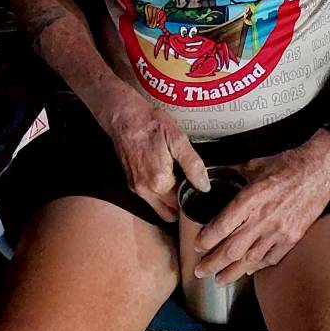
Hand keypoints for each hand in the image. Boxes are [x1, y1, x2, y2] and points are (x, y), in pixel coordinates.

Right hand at [100, 89, 210, 221]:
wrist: (124, 117)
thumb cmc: (152, 125)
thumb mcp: (178, 140)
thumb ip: (193, 165)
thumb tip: (204, 186)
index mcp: (159, 183)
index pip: (180, 206)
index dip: (191, 198)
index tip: (198, 189)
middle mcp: (145, 191)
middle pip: (168, 213)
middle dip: (180, 206)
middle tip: (191, 189)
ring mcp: (136, 188)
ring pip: (157, 207)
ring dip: (169, 201)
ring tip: (181, 181)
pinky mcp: (130, 182)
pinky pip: (149, 198)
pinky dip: (159, 194)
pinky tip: (167, 175)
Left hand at [193, 131, 329, 284]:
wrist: (321, 170)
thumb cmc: (289, 164)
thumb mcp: (256, 164)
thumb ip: (233, 171)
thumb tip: (213, 172)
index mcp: (250, 199)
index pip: (221, 227)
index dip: (206, 240)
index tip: (198, 246)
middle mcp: (262, 219)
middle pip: (231, 249)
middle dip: (212, 264)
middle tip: (200, 271)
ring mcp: (279, 231)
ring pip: (249, 260)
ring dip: (231, 272)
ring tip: (219, 279)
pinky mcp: (293, 238)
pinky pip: (271, 259)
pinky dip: (257, 267)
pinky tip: (248, 270)